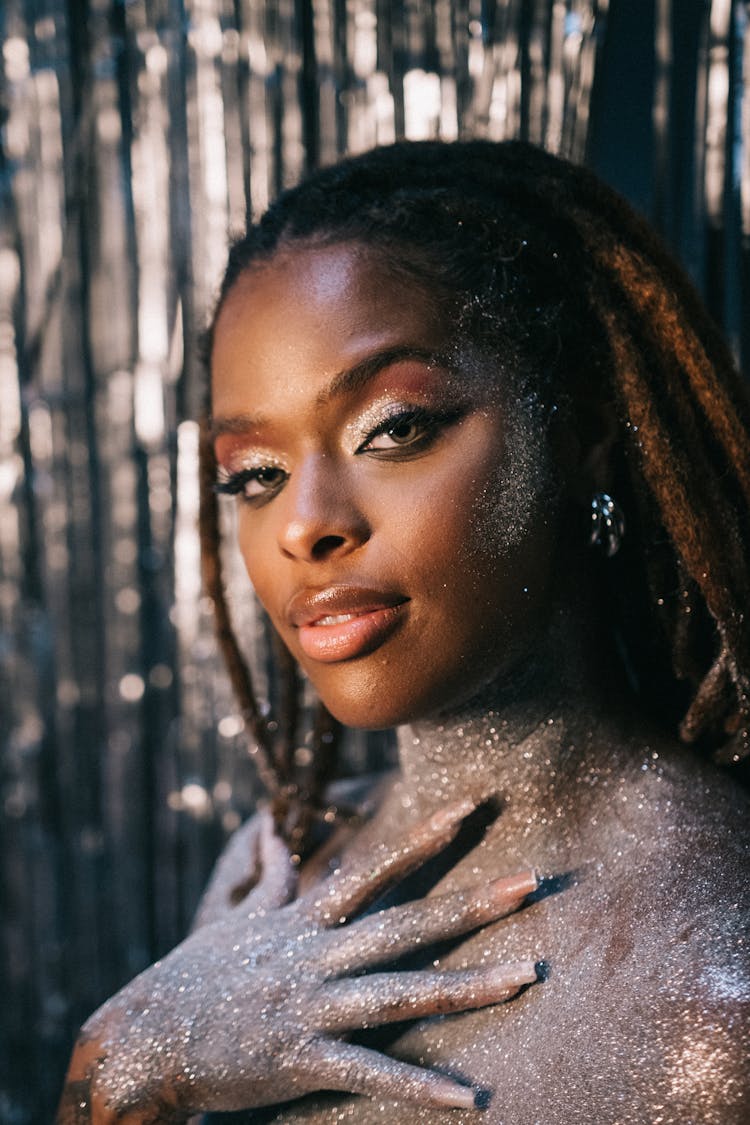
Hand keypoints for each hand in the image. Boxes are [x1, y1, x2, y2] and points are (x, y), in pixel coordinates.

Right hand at [57, 800, 538, 1121]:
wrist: (147, 1034)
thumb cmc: (196, 973)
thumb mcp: (237, 916)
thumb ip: (269, 875)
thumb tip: (271, 829)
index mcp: (308, 921)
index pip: (379, 869)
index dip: (427, 836)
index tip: (475, 806)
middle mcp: (318, 956)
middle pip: (407, 924)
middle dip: (472, 903)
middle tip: (533, 882)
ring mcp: (312, 1006)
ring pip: (402, 992)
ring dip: (468, 985)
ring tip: (527, 975)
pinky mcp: (300, 1058)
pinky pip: (370, 1074)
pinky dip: (420, 1087)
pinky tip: (470, 1097)